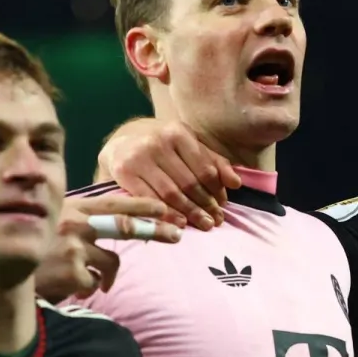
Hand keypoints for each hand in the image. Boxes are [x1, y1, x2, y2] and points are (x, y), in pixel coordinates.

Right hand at [34, 194, 182, 301]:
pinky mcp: (73, 270)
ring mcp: (75, 246)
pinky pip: (93, 283)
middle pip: (125, 226)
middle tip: (177, 235)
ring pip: (111, 263)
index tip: (164, 206)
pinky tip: (69, 289)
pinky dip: (86, 289)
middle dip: (155, 229)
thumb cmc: (30, 246)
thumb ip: (79, 221)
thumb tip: (115, 227)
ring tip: (90, 283)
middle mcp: (75, 223)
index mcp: (72, 208)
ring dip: (105, 277)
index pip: (113, 203)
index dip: (141, 204)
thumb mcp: (51, 222)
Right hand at [97, 119, 242, 230]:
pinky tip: (180, 223)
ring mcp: (138, 157)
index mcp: (177, 132)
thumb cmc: (164, 146)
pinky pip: (149, 199)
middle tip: (216, 221)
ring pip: (171, 193)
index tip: (223, 205)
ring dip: (190, 212)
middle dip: (206, 205)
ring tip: (204, 224)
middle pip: (189, 183)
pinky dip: (167, 214)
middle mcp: (157, 142)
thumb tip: (235, 183)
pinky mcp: (124, 172)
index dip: (217, 190)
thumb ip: (214, 162)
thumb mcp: (189, 145)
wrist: (122, 141)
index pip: (205, 169)